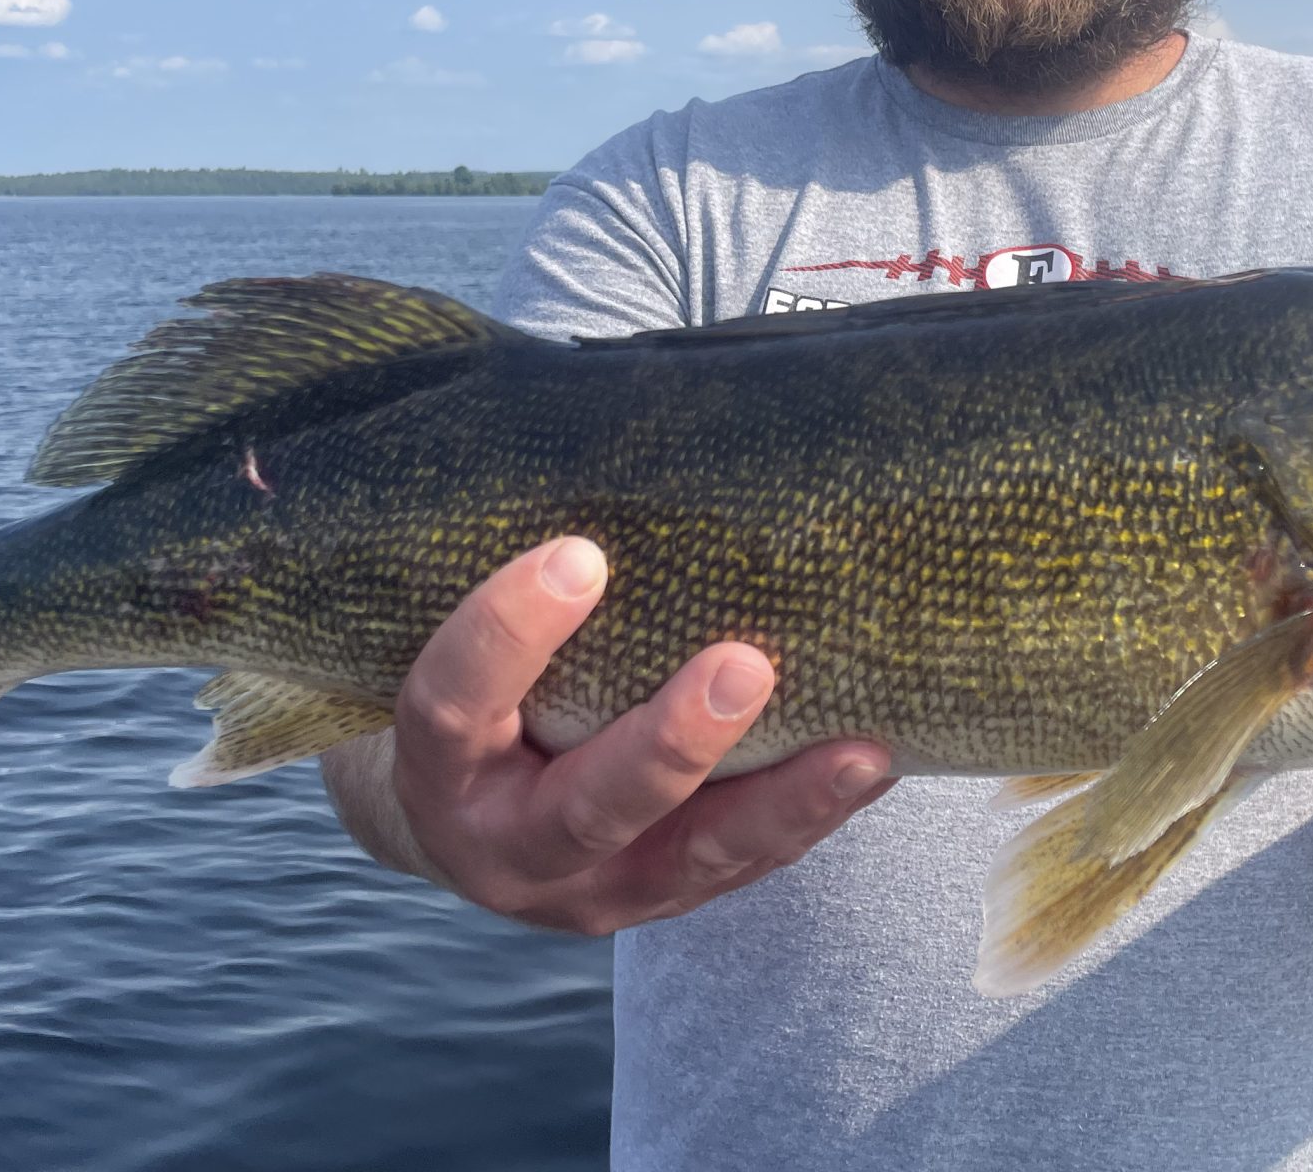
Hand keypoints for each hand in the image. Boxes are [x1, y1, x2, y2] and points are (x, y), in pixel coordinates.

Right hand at [328, 536, 894, 935]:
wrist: (470, 820)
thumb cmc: (478, 689)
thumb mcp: (451, 642)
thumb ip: (507, 574)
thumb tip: (594, 414)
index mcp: (437, 770)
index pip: (450, 706)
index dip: (504, 635)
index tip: (578, 554)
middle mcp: (508, 849)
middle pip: (587, 809)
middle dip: (670, 743)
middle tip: (744, 662)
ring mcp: (595, 890)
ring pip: (691, 860)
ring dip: (780, 803)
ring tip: (861, 748)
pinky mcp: (668, 899)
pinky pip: (747, 868)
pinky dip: (810, 815)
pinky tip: (875, 759)